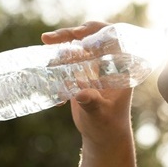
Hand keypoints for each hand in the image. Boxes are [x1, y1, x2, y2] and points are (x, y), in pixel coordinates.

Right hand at [42, 22, 133, 147]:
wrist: (102, 136)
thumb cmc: (108, 126)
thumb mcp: (100, 115)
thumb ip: (92, 104)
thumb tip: (82, 95)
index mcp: (121, 68)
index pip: (113, 38)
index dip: (97, 30)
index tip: (79, 33)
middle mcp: (108, 64)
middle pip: (91, 38)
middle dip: (70, 34)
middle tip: (49, 38)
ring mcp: (94, 68)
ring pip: (77, 48)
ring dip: (60, 48)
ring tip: (46, 52)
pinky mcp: (82, 74)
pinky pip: (68, 61)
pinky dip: (56, 65)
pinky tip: (52, 77)